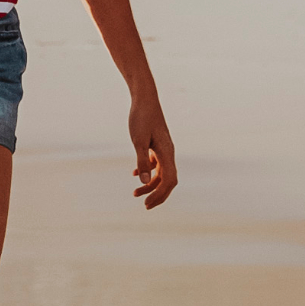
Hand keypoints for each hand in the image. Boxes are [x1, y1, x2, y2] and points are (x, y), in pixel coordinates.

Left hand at [128, 93, 177, 209]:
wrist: (144, 99)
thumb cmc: (141, 118)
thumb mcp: (138, 140)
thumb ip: (142, 161)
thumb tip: (145, 182)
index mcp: (167, 153)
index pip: (169, 181)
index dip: (160, 195)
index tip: (147, 204)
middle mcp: (169, 152)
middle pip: (168, 181)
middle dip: (157, 194)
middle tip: (145, 205)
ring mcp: (164, 149)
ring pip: (162, 173)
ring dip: (151, 184)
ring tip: (135, 193)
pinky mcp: (158, 144)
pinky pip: (157, 164)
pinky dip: (148, 172)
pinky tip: (135, 173)